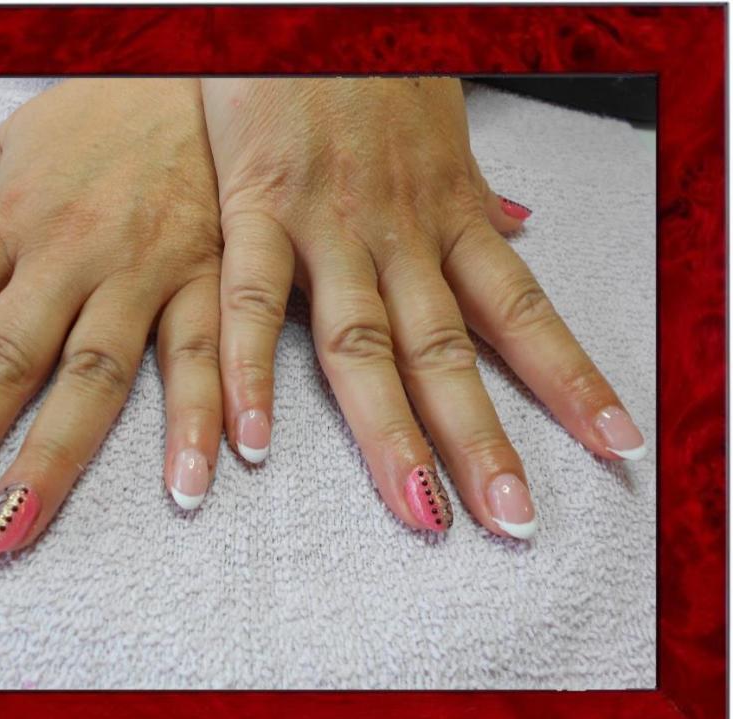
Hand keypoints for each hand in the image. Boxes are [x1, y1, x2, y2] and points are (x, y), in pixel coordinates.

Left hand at [0, 79, 223, 554]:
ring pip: (91, 377)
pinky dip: (198, 418)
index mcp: (8, 223)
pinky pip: (202, 356)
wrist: (204, 74)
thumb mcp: (6, 143)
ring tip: (6, 534)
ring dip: (49, 460)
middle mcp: (67, 258)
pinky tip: (189, 484)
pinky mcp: (207, 283)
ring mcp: (139, 275)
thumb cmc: (101, 114)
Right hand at [201, 77, 644, 538]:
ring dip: (393, 433)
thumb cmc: (365, 61)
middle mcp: (399, 230)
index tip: (614, 443)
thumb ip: (471, 188)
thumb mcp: (439, 123)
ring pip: (366, 343)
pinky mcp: (256, 206)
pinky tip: (252, 442)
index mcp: (446, 211)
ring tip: (421, 511)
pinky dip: (253, 373)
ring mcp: (329, 223)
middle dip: (485, 440)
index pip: (521, 310)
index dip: (569, 379)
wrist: (304, 1)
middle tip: (513, 520)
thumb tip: (518, 222)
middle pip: (449, 351)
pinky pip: (256, 300)